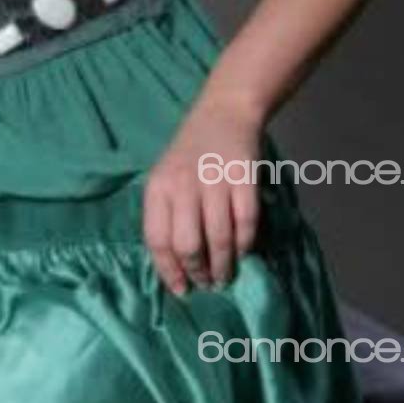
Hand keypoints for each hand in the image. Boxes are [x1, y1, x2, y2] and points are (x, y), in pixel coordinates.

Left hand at [142, 99, 261, 295]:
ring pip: (219, 238)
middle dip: (199, 272)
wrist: (223, 112)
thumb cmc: (190, 154)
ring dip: (224, 266)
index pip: (157, 239)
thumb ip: (166, 216)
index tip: (181, 290)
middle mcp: (183, 184)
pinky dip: (246, 244)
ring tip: (226, 276)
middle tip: (208, 283)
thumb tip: (175, 268)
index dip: (169, 271)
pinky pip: (246, 222)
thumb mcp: (166, 178)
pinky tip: (243, 251)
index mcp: (158, 186)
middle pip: (188, 244)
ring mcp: (215, 180)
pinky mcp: (244, 177)